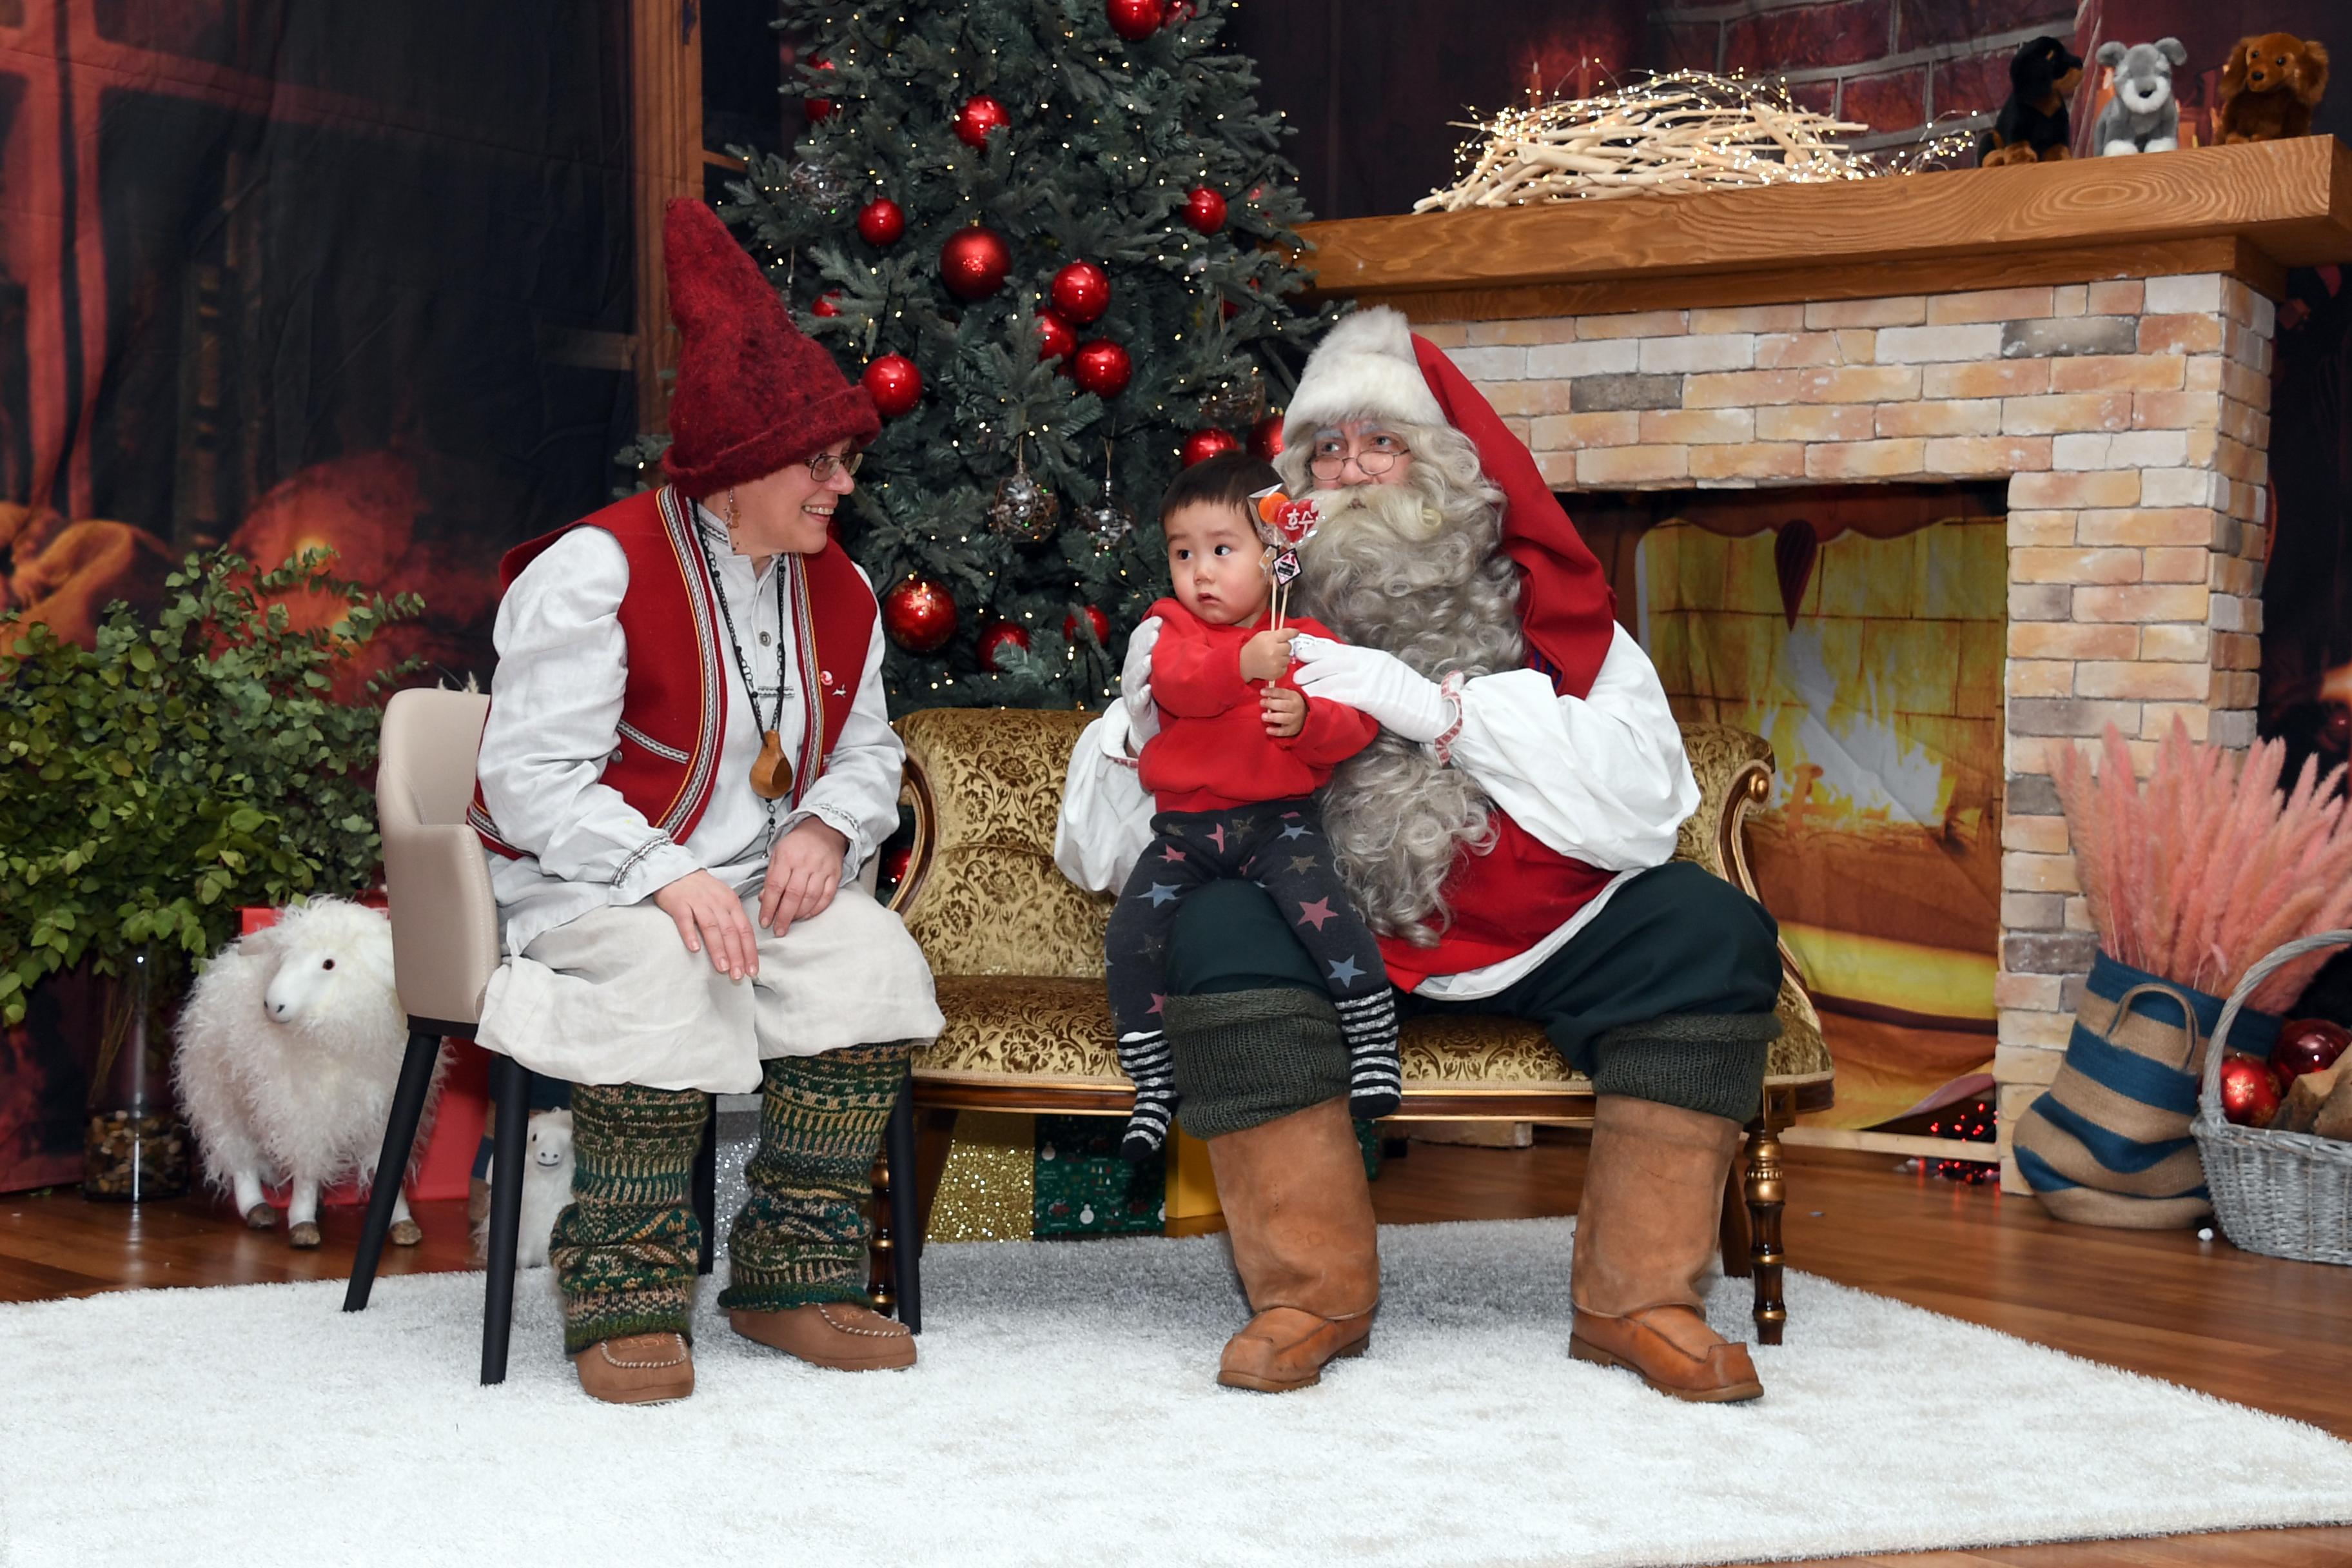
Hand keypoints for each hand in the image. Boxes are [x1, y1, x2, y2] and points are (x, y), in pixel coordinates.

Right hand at [653, 869, 758, 980]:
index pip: (745, 930)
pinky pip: (685, 920)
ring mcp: (698, 902)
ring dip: (718, 949)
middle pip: (731, 931)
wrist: (675, 870)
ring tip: (722, 968)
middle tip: (738, 975)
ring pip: (712, 927)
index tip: (753, 970)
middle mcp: (718, 903)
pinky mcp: (679, 903)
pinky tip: (694, 949)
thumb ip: (732, 920)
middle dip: (736, 955)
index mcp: (731, 903)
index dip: (750, 951)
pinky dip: (690, 934)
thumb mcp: (723, 900)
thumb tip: (742, 947)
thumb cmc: (701, 889)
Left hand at [760, 818, 848, 937]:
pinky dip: (816, 909)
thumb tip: (764, 899)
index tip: (765, 922)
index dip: (769, 907)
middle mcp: (805, 863)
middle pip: (794, 895)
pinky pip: (827, 897)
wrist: (825, 829)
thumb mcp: (778, 853)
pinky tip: (807, 915)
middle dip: (784, 917)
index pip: (776, 886)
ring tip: (791, 922)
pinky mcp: (835, 875)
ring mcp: (822, 869)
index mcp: (787, 857)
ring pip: (811, 898)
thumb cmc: (798, 843)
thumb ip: (771, 876)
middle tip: (778, 930)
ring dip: (799, 914)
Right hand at [1118, 615, 1163, 745]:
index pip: (1136, 641)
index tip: (1158, 619)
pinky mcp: (1136, 709)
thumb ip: (1169, 653)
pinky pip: (1137, 701)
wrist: (1147, 724)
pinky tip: (1148, 689)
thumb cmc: (1160, 692)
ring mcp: (1132, 692)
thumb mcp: (1163, 670)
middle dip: (1143, 644)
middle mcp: (1131, 674)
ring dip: (1140, 668)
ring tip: (1149, 660)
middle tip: (1154, 634)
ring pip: (1132, 677)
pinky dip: (1141, 695)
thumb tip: (1192, 630)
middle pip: (1134, 656)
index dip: (1145, 630)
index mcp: (1137, 661)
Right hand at [1239, 627, 1297, 682]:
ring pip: (1288, 658)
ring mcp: (1276, 663)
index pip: (1287, 634)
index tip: (1296, 632)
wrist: (1244, 664)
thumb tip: (1292, 633)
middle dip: (1283, 647)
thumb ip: (1277, 634)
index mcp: (1270, 639)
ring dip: (1282, 657)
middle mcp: (1274, 651)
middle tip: (1275, 648)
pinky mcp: (1277, 672)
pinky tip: (1272, 664)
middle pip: (1289, 646)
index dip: (1293, 632)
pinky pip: (1286, 667)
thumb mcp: (1262, 635)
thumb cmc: (1254, 648)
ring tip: (1272, 657)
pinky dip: (1281, 666)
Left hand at [1261, 685, 1304, 737]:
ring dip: (1273, 717)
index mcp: (1294, 697)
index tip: (1262, 691)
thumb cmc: (1291, 705)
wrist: (1305, 717)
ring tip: (1263, 716)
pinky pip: (1284, 731)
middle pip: (1284, 705)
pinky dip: (1276, 731)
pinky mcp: (1293, 729)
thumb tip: (1264, 691)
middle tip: (1261, 702)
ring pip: (1285, 718)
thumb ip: (1277, 694)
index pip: (1282, 693)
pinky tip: (1268, 730)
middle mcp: (1296, 708)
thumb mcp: (1287, 697)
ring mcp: (1295, 719)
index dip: (1272, 692)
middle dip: (1271, 704)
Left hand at [1290, 634, 1450, 742]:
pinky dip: (1326, 698)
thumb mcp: (1387, 674)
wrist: (1432, 709)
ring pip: (1333, 679)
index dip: (1318, 651)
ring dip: (1313, 685)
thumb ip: (1368, 669)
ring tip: (1300, 691)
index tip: (1302, 653)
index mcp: (1373, 656)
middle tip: (1295, 674)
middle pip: (1332, 662)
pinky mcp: (1372, 697)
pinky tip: (1315, 702)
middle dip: (1310, 667)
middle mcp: (1370, 663)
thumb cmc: (1410, 696)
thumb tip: (1345, 671)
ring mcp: (1371, 679)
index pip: (1339, 650)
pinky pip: (1343, 695)